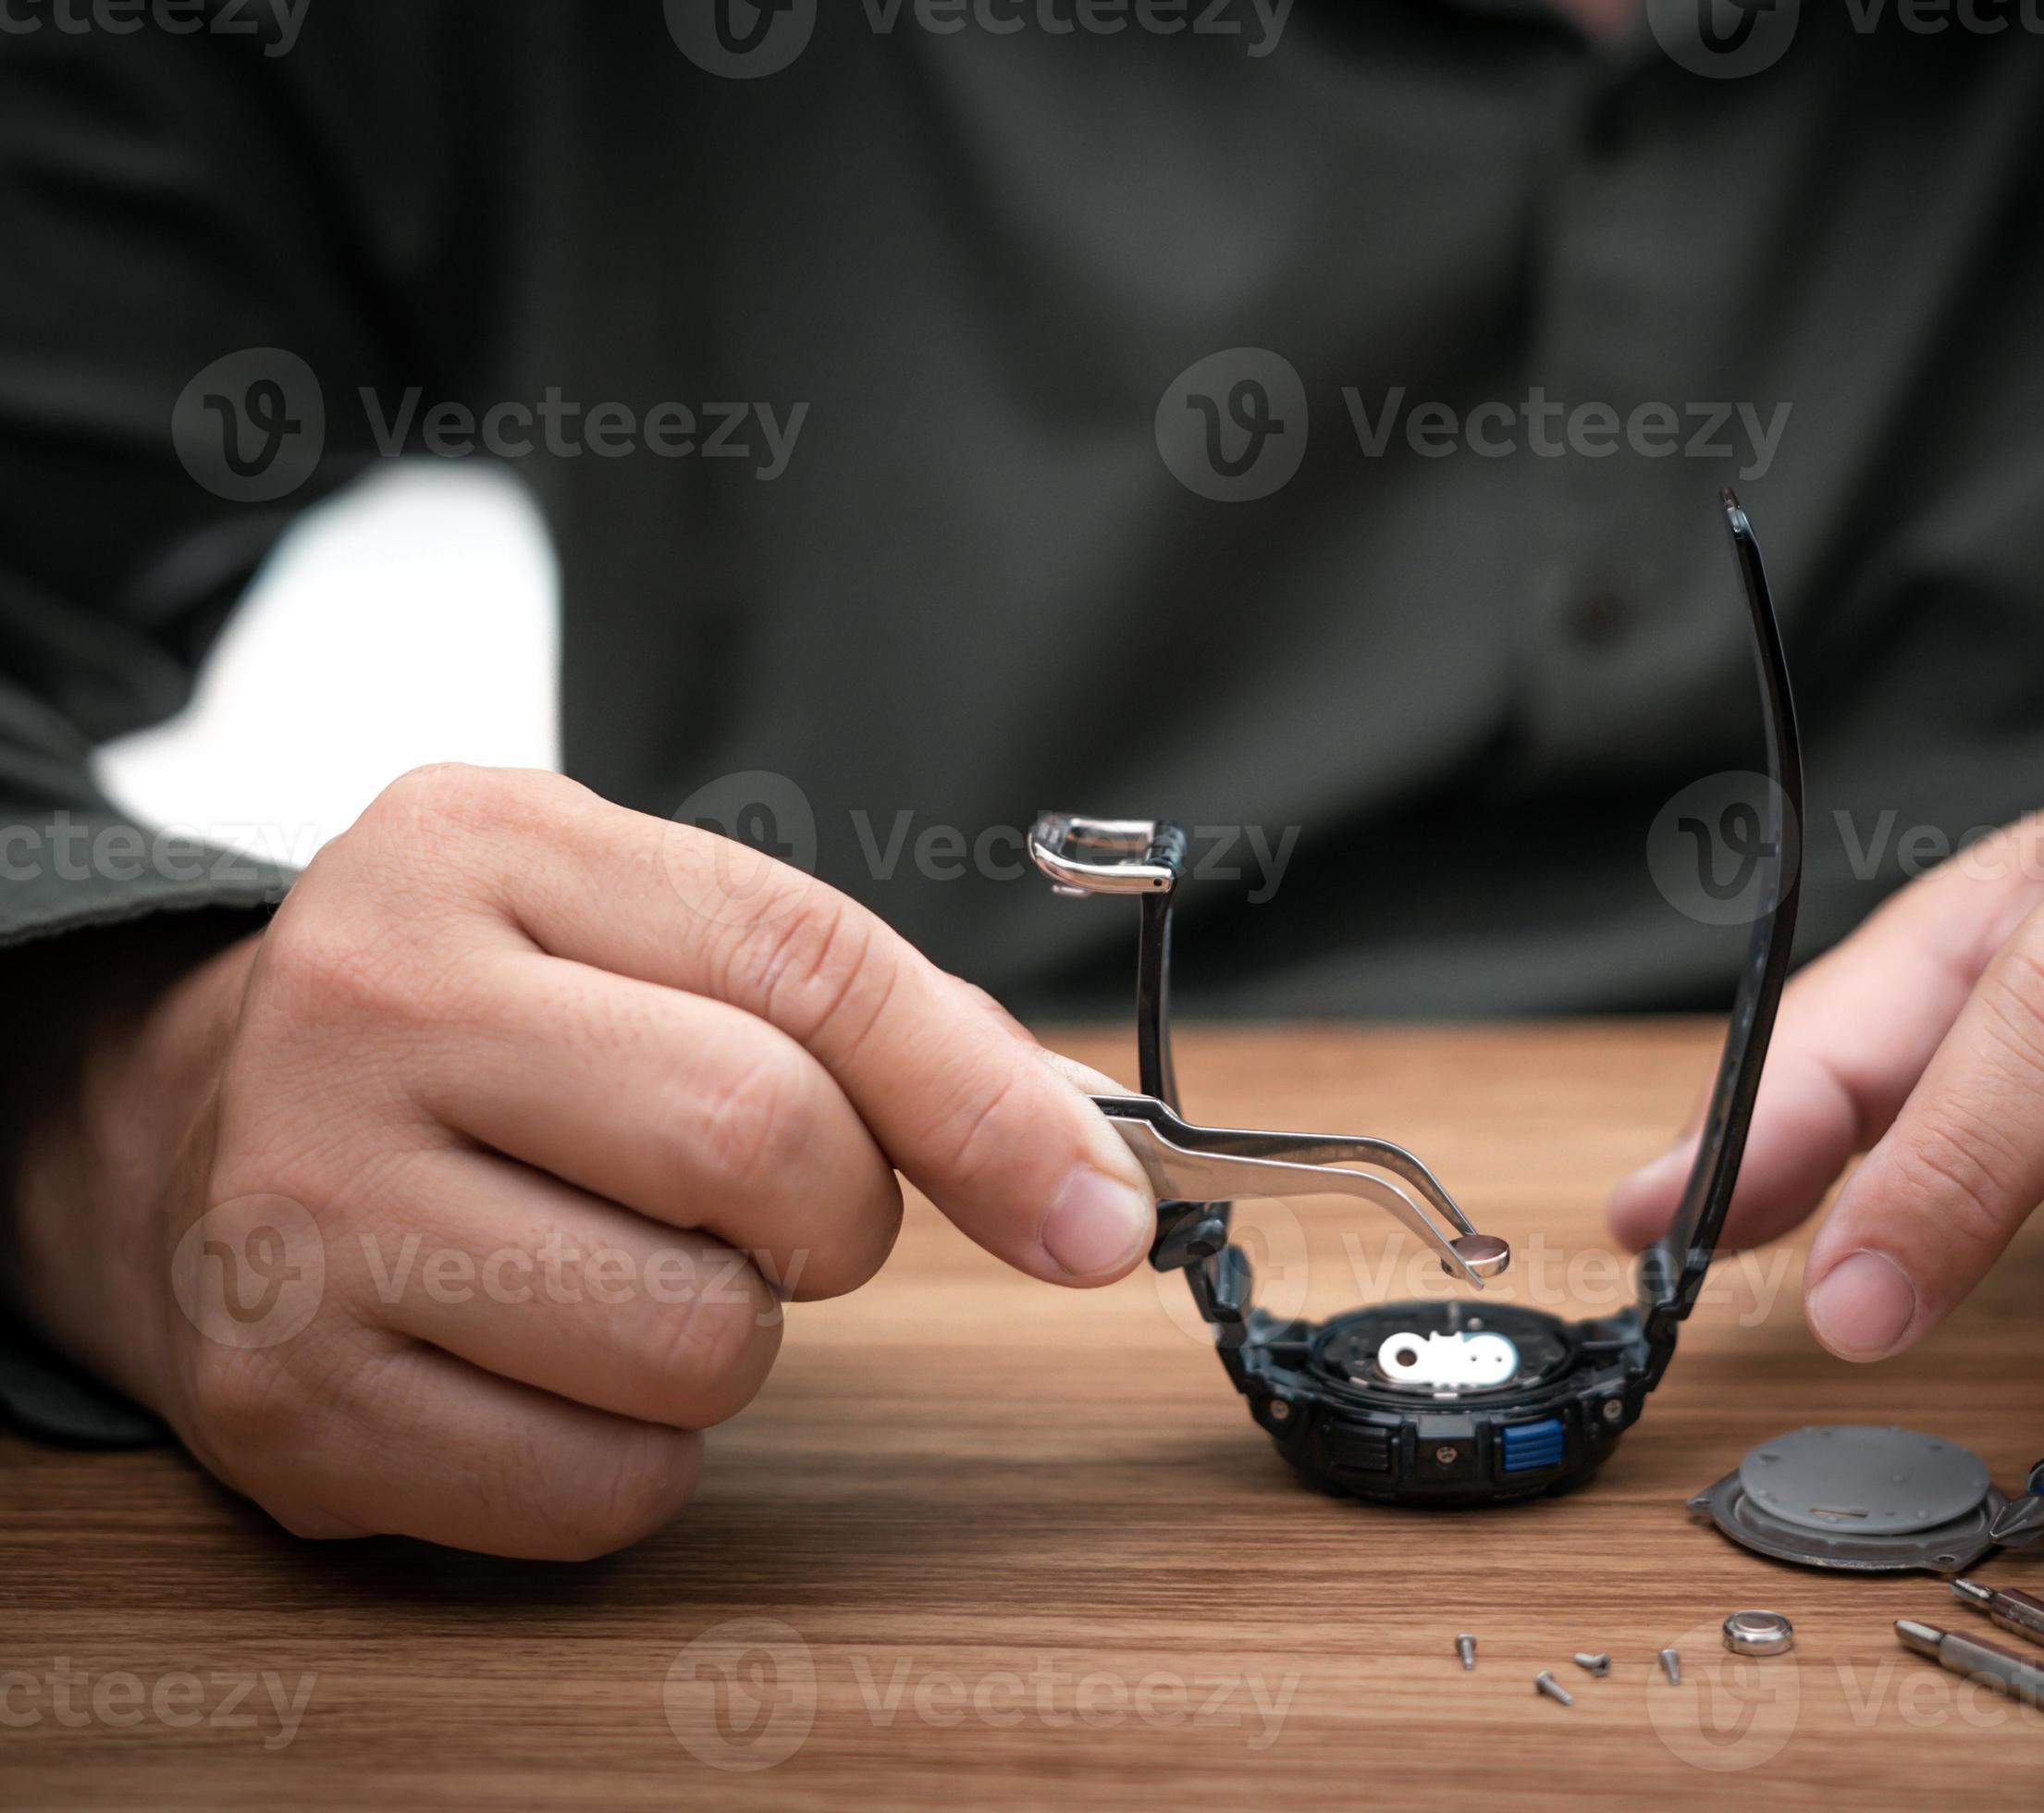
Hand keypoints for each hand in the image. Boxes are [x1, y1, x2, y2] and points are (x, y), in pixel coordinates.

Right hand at [4, 765, 1155, 1557]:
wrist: (196, 1129)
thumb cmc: (490, 1031)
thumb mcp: (647, 936)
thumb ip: (870, 1019)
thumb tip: (1086, 1179)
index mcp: (484, 846)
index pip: (807, 962)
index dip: (985, 1102)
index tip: (1097, 1211)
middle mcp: (370, 1004)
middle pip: (758, 1142)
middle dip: (835, 1214)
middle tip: (776, 1211)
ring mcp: (306, 1209)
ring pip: (696, 1339)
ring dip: (732, 1338)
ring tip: (631, 1267)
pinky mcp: (286, 1400)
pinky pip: (602, 1484)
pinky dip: (638, 1453)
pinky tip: (552, 1364)